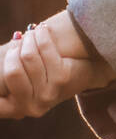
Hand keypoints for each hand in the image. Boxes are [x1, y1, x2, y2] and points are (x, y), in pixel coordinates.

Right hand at [0, 17, 115, 118]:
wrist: (85, 72)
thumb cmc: (46, 72)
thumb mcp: (23, 77)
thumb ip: (9, 71)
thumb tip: (10, 45)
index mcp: (14, 109)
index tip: (5, 57)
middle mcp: (29, 108)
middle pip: (11, 72)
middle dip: (14, 50)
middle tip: (19, 42)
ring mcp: (47, 95)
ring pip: (28, 57)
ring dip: (29, 39)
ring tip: (31, 34)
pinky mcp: (62, 79)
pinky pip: (44, 49)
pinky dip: (41, 35)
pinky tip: (42, 29)